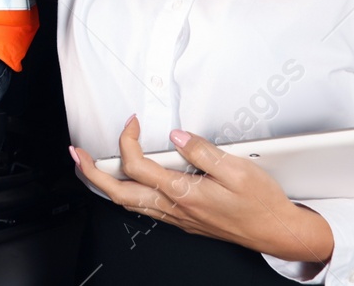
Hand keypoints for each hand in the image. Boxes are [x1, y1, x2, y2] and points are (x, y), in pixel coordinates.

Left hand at [70, 117, 334, 265]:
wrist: (277, 232)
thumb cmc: (261, 203)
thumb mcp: (238, 169)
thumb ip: (203, 151)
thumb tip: (177, 136)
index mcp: (183, 193)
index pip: (138, 166)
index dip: (127, 140)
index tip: (132, 122)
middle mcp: (174, 208)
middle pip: (119, 193)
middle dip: (91, 173)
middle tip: (76, 154)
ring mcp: (176, 217)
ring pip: (129, 203)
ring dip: (104, 184)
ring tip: (90, 167)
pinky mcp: (183, 220)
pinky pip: (144, 208)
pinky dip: (126, 193)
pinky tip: (126, 183)